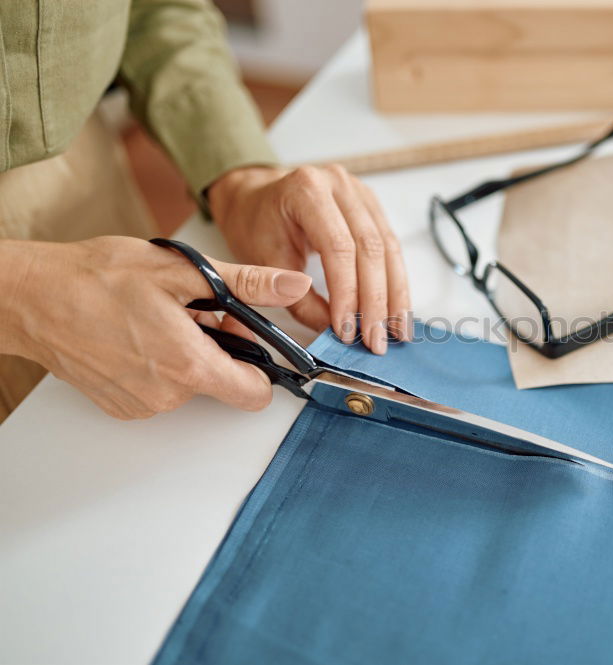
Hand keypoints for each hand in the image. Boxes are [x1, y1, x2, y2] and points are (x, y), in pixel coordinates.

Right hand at [0, 236, 312, 419]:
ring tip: (157, 319)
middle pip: (222, 382)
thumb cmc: (96, 278)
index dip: (262, 365)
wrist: (30, 297)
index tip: (249, 338)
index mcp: (189, 366)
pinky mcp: (121, 406)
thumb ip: (247, 284)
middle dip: (219, 348)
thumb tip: (294, 285)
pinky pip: (161, 390)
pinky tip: (137, 335)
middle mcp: (167, 396)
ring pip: (190, 384)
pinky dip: (159, 365)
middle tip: (193, 312)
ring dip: (186, 354)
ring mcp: (141, 405)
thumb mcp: (182, 270)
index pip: (256, 394)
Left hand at [207, 165, 410, 354]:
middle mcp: (339, 184)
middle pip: (370, 248)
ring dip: (395, 296)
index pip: (338, 247)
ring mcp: (360, 193)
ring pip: (389, 249)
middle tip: (376, 340)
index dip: (348, 292)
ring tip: (396, 333)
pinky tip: (398, 311)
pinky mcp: (372, 207)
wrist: (256, 196)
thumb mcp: (265, 263)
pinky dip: (396, 283)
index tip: (347, 330)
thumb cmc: (256, 224)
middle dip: (375, 301)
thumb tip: (334, 332)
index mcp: (306, 190)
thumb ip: (300, 299)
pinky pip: (392, 248)